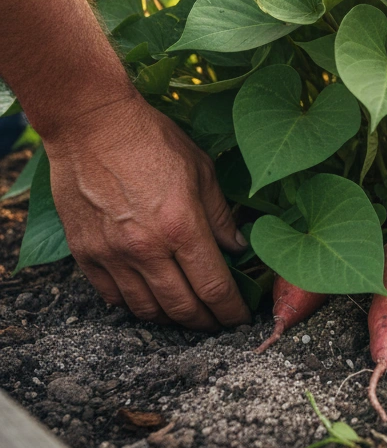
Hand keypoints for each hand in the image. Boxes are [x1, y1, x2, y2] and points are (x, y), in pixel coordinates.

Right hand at [46, 96, 250, 331]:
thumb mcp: (201, 170)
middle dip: (206, 322)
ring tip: (187, 314)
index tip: (241, 317)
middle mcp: (147, 248)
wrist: (91, 125)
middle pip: (183, 307)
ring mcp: (112, 254)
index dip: (232, 310)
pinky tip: (149, 298)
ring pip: (147, 308)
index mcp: (182, 227)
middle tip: (218, 322)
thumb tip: (237, 247)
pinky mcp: (85, 253)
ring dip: (172, 318)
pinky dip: (135, 304)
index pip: (214, 287)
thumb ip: (220, 215)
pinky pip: (112, 296)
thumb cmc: (152, 140)